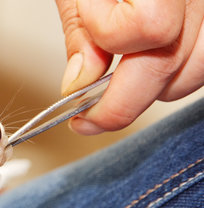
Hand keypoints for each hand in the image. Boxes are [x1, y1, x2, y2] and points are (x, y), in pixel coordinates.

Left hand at [56, 0, 203, 134]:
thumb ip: (81, 31)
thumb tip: (79, 84)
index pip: (149, 26)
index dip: (106, 42)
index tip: (78, 62)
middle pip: (174, 64)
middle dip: (121, 103)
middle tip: (87, 119)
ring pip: (197, 71)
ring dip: (153, 88)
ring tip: (119, 84)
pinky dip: (176, 73)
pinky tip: (148, 66)